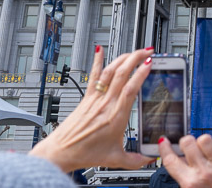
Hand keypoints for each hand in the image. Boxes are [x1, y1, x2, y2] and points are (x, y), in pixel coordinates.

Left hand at [29, 46, 154, 171]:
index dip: (141, 73)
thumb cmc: (84, 153)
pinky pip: (93, 76)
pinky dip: (97, 61)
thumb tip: (151, 158)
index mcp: (116, 116)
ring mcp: (95, 99)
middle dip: (136, 58)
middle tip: (148, 51)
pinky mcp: (86, 98)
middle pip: (122, 74)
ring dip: (123, 58)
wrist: (61, 152)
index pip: (131, 88)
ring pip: (110, 71)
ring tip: (134, 51)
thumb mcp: (116, 159)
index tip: (150, 64)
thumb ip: (136, 160)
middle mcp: (105, 104)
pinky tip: (100, 50)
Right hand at [159, 133, 211, 187]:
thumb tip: (178, 159)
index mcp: (190, 183)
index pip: (171, 160)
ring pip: (204, 139)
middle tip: (187, 148)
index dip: (165, 148)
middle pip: (188, 143)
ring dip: (200, 142)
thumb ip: (183, 176)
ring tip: (201, 149)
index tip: (164, 142)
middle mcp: (204, 172)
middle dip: (184, 143)